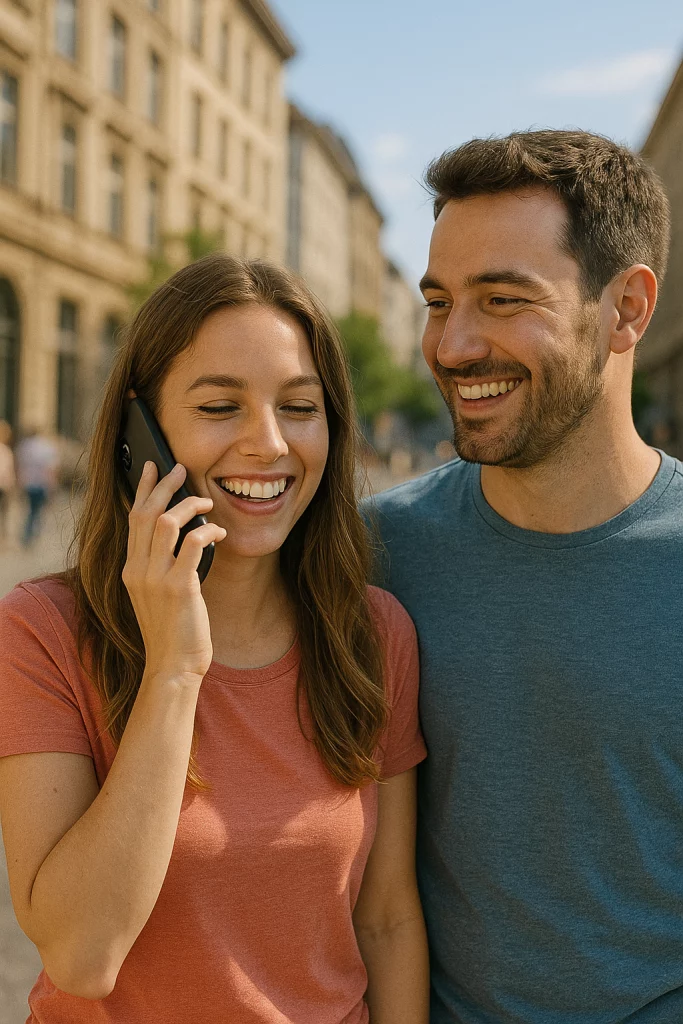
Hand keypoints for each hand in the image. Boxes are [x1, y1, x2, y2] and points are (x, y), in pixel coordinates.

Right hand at [122, 462, 225, 683]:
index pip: (134, 518)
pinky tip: (219, 533)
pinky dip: (207, 531)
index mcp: (131, 569)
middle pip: (147, 513)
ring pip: (167, 522)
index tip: (153, 468)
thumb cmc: (173, 630)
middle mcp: (138, 570)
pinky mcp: (179, 587)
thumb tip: (181, 533)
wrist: (173, 665)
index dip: (144, 489)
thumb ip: (160, 565)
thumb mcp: (156, 594)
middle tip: (182, 469)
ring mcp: (156, 578)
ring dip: (190, 505)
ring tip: (207, 502)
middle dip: (165, 485)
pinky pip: (192, 544)